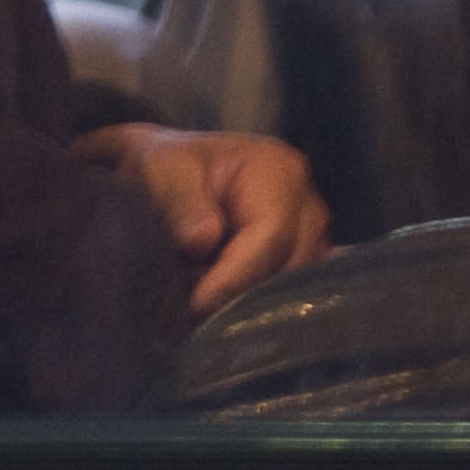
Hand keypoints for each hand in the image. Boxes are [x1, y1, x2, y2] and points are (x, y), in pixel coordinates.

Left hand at [73, 123, 332, 318]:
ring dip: (246, 298)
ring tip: (199, 296)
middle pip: (290, 267)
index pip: (272, 235)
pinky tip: (219, 302)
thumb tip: (202, 241)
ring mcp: (311, 236)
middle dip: (241, 291)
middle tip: (192, 303)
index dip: (236, 274)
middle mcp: (307, 205)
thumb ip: (180, 201)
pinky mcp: (301, 261)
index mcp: (279, 170)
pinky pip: (288, 294)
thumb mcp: (159, 170)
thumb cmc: (166, 167)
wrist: (169, 175)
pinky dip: (252, 300)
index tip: (198, 302)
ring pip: (293, 287)